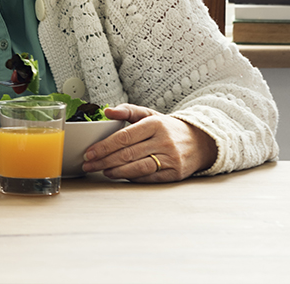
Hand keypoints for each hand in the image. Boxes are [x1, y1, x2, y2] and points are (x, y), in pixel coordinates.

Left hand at [81, 104, 218, 181]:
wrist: (200, 142)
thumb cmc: (168, 128)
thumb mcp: (149, 115)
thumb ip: (127, 111)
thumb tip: (107, 111)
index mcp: (155, 124)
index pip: (124, 137)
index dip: (104, 146)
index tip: (90, 152)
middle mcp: (163, 141)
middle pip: (128, 153)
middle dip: (104, 160)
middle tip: (88, 164)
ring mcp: (171, 158)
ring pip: (138, 167)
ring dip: (116, 171)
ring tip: (102, 171)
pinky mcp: (175, 173)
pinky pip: (149, 177)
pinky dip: (132, 177)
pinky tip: (119, 175)